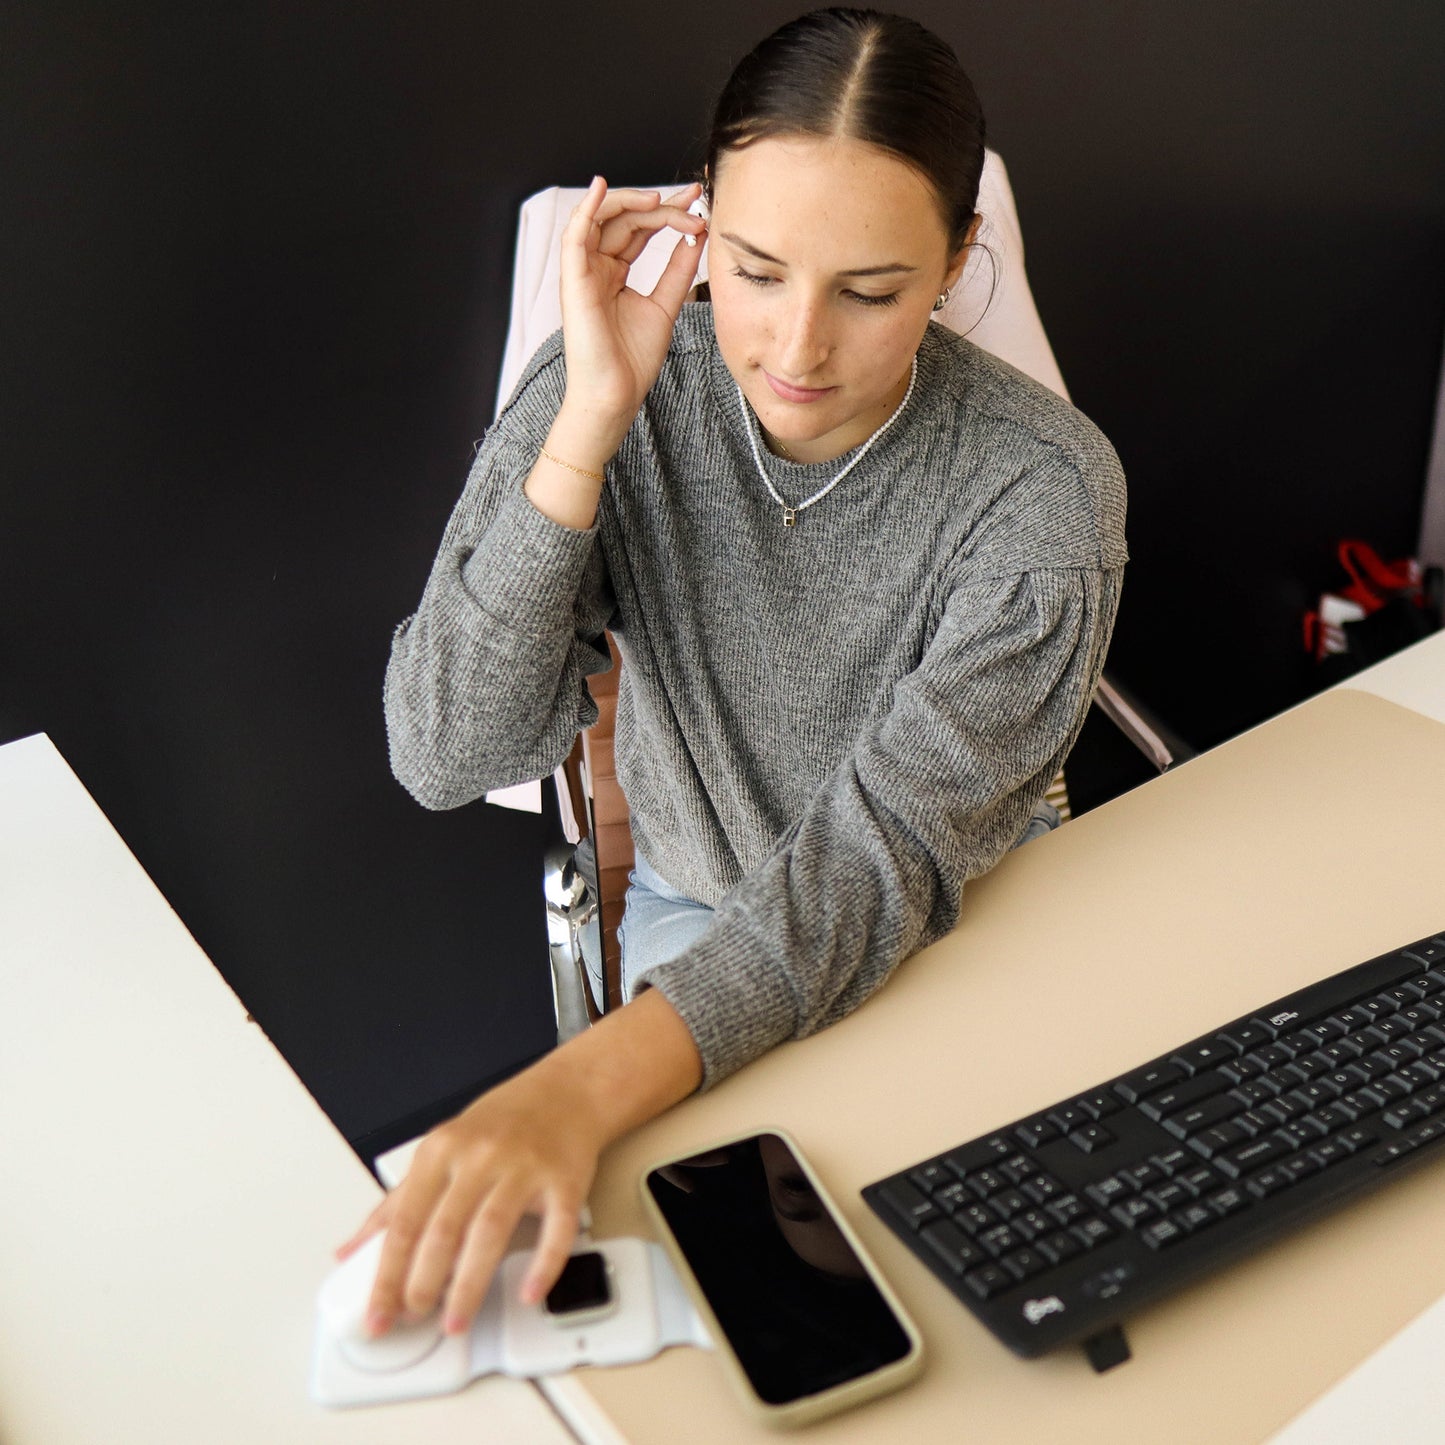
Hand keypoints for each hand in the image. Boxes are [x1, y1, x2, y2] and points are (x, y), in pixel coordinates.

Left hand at [335, 1057, 601, 1336]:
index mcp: (442, 1150)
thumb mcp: (441, 1150)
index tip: (378, 1313)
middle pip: (444, 1229)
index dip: (387, 1274)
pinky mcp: (565, 1180)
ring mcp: (524, 1167)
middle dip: (423, 1284)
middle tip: (414, 1319)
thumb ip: (397, 1202)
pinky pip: (556, 1229)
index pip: (405, 1222)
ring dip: (469, 1285)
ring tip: (454, 1322)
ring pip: (490, 1231)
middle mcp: (480, 1156)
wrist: (566, 1090)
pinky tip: (529, 1293)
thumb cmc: (501, 1123)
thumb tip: (350, 1251)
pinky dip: (543, 1265)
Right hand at [558, 177, 706, 433]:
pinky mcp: (573, 279)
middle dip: (660, 205)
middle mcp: (596, 267)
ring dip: (631, 201)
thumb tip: (696, 236)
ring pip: (601, 218)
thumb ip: (678, 270)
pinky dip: (586, 208)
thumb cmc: (633, 359)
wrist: (616, 393)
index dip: (669, 212)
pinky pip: (574, 234)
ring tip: (661, 199)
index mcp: (615, 272)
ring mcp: (583, 271)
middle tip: (693, 202)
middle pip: (626, 220)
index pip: (640, 229)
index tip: (699, 205)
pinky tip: (601, 186)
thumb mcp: (665, 304)